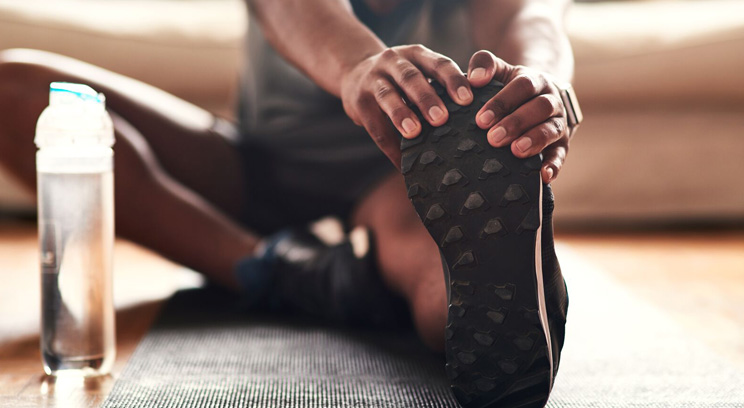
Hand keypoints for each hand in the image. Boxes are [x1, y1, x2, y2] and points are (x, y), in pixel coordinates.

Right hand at [340, 45, 472, 167]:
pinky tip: (401, 162)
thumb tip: (478, 120)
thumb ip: (441, 88)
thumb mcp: (420, 72)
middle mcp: (394, 61)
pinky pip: (373, 124)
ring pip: (388, 95)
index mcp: (417, 55)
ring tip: (414, 132)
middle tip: (442, 119)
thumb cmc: (401, 80)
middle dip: (426, 98)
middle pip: (411, 77)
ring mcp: (373, 79)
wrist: (355, 73)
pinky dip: (388, 144)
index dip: (452, 80)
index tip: (467, 100)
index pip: (438, 64)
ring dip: (401, 114)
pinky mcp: (358, 99)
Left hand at [468, 50, 569, 183]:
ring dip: (535, 140)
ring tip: (516, 151)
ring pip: (552, 129)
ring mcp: (558, 122)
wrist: (540, 96)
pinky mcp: (562, 143)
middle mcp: (551, 100)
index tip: (480, 119)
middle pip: (540, 107)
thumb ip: (485, 64)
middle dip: (516, 123)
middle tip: (493, 138)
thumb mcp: (500, 70)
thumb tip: (474, 78)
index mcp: (535, 81)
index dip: (502, 102)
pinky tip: (544, 176)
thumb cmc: (511, 87)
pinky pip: (561, 154)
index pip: (522, 87)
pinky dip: (554, 164)